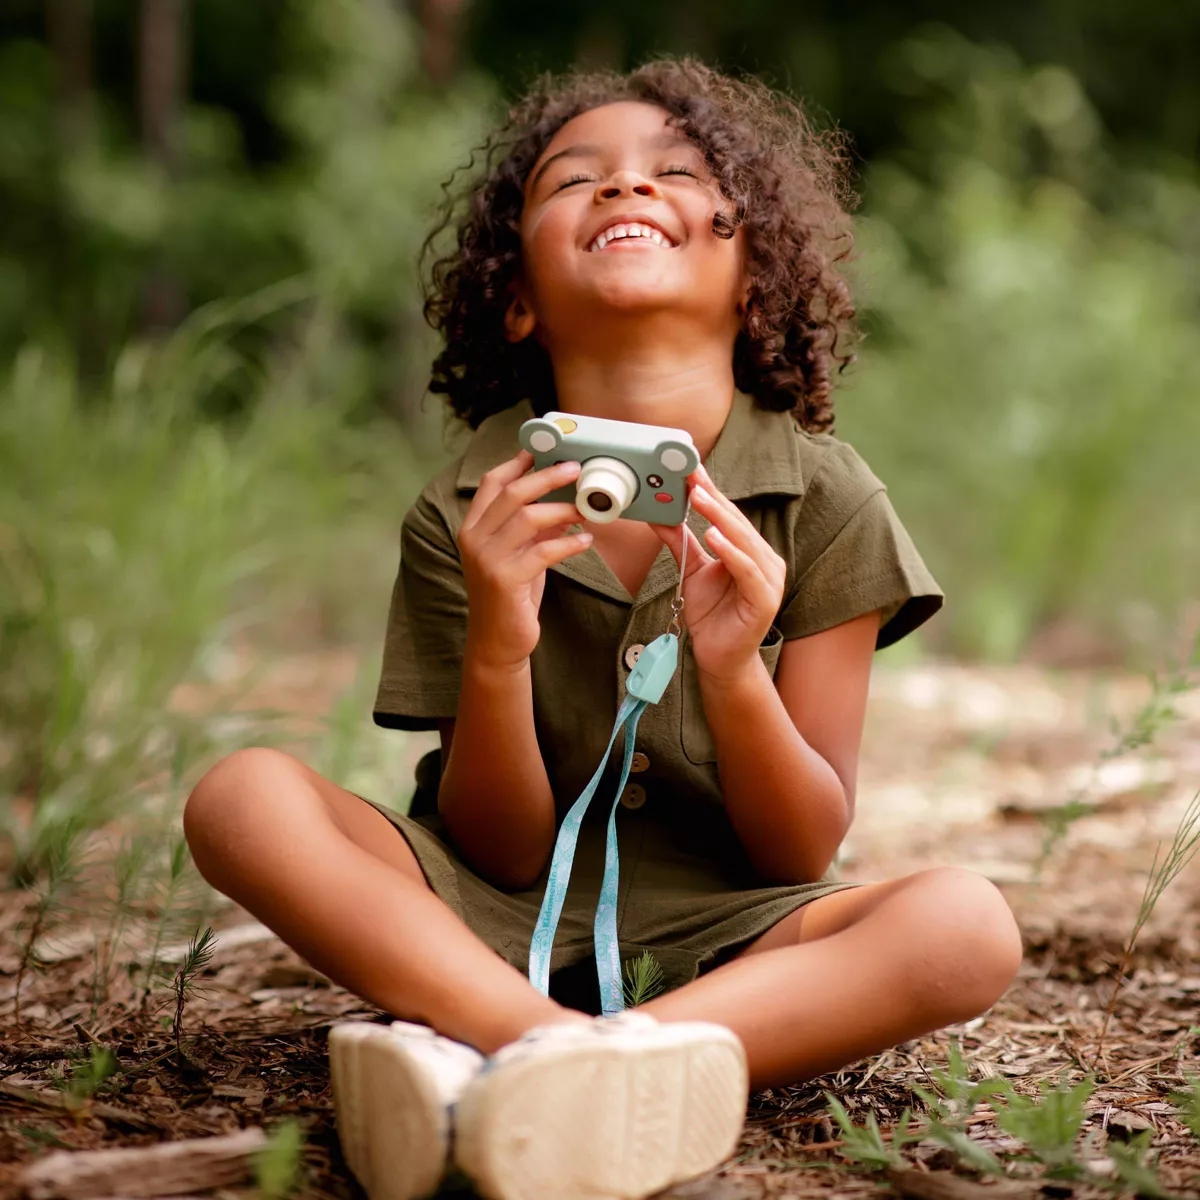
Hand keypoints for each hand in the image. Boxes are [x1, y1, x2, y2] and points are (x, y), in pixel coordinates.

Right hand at [457, 450, 590, 671]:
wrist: (497, 642)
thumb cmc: (511, 596)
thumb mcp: (519, 555)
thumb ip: (532, 529)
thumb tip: (563, 501)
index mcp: (472, 528)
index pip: (491, 483)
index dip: (517, 463)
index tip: (545, 451)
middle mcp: (474, 539)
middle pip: (511, 493)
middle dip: (546, 477)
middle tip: (576, 469)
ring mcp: (487, 559)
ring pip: (527, 518)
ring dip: (562, 509)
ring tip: (587, 508)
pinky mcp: (504, 580)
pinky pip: (543, 552)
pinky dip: (568, 543)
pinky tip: (585, 541)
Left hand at [649, 463, 785, 683]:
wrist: (719, 658)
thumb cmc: (711, 615)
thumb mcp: (691, 571)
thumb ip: (680, 543)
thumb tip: (660, 514)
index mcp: (750, 551)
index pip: (728, 516)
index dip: (710, 492)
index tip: (690, 470)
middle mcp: (764, 560)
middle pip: (737, 523)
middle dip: (713, 499)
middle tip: (691, 476)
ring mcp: (769, 579)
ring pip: (744, 542)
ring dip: (720, 519)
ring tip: (699, 499)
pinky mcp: (765, 600)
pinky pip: (747, 570)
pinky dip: (731, 553)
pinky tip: (714, 538)